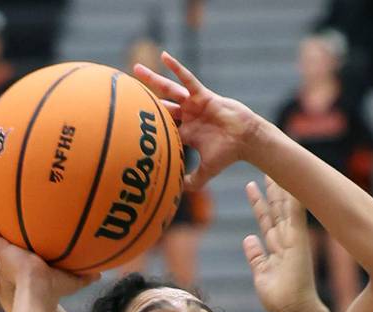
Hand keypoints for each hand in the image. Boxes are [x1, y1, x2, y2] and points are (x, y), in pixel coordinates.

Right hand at [0, 196, 95, 302]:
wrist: (38, 290)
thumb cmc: (53, 289)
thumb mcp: (72, 280)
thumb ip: (86, 275)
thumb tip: (101, 274)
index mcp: (30, 258)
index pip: (27, 241)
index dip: (27, 230)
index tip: (30, 216)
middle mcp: (15, 252)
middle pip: (9, 232)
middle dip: (5, 218)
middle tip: (4, 201)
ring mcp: (4, 249)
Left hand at [134, 52, 262, 189]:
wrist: (246, 141)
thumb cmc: (228, 155)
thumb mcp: (207, 171)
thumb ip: (193, 182)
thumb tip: (178, 193)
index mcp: (186, 133)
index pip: (163, 128)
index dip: (149, 127)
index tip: (130, 124)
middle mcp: (187, 116)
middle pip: (160, 106)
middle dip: (144, 99)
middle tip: (126, 92)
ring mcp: (193, 104)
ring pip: (168, 90)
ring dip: (152, 79)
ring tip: (136, 69)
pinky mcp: (202, 95)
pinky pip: (187, 79)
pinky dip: (176, 68)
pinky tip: (164, 56)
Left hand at [243, 178, 319, 311]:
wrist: (293, 310)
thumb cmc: (280, 298)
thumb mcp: (261, 273)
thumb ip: (256, 255)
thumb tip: (249, 239)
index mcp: (278, 247)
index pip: (268, 219)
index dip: (261, 203)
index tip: (256, 185)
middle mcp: (287, 240)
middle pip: (277, 208)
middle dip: (271, 188)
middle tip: (265, 166)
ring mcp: (294, 238)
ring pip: (284, 206)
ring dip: (277, 187)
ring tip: (270, 169)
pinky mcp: (299, 238)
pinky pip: (296, 212)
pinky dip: (293, 196)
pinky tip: (290, 181)